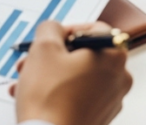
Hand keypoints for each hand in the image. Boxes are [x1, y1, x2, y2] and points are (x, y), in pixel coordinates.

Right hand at [14, 21, 131, 124]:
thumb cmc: (49, 99)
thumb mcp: (43, 48)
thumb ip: (50, 28)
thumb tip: (54, 29)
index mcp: (114, 56)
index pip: (95, 29)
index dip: (69, 29)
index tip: (52, 37)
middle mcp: (119, 77)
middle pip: (85, 55)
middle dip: (55, 55)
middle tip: (33, 59)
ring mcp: (111, 100)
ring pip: (79, 76)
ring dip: (51, 74)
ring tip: (26, 80)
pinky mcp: (99, 117)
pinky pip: (79, 96)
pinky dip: (59, 93)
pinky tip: (35, 97)